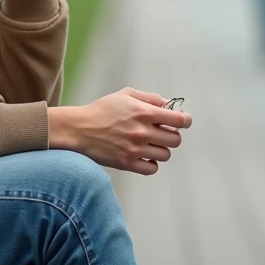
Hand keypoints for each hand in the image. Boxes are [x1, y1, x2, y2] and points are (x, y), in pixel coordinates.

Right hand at [47, 88, 192, 175]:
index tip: (182, 122)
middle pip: (175, 140)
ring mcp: (135, 149)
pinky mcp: (127, 163)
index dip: (185, 120)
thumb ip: (149, 98)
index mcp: (144, 112)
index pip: (179, 120)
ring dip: (161, 149)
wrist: (79, 129)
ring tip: (150, 144)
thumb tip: (169, 105)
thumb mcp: (125, 95)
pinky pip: (152, 168)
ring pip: (165, 155)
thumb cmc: (102, 110)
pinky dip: (151, 163)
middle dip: (172, 135)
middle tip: (161, 133)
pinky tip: (144, 156)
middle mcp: (142, 131)